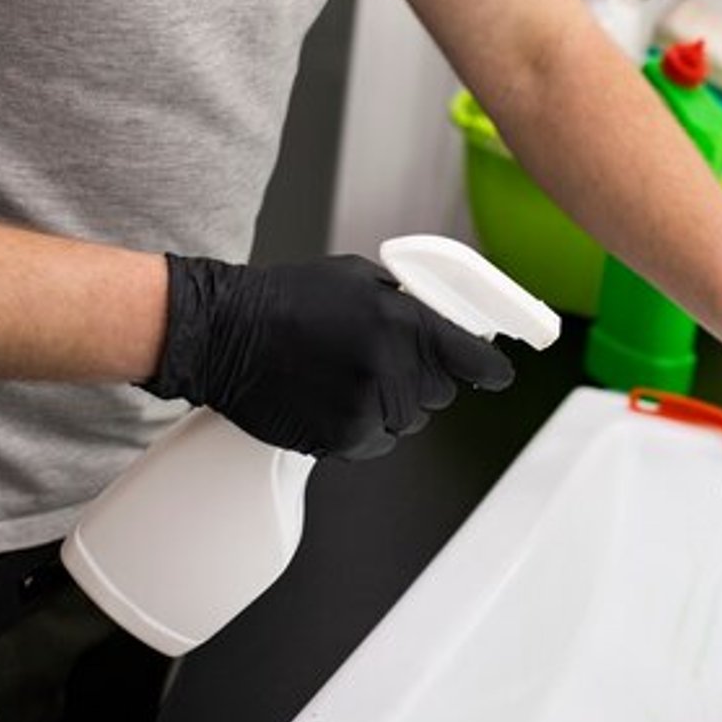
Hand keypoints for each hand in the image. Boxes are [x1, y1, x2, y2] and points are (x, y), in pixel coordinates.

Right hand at [143, 254, 514, 459]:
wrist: (224, 333)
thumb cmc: (286, 300)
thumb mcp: (358, 278)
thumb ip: (409, 303)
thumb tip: (448, 322)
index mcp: (401, 321)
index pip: (474, 360)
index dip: (490, 370)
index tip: (497, 374)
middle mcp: (390, 366)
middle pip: (441, 394)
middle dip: (420, 380)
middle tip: (379, 361)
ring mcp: (366, 406)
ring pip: (409, 421)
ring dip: (390, 406)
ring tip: (345, 376)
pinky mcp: (341, 438)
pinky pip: (376, 443)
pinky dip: (361, 429)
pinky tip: (331, 399)